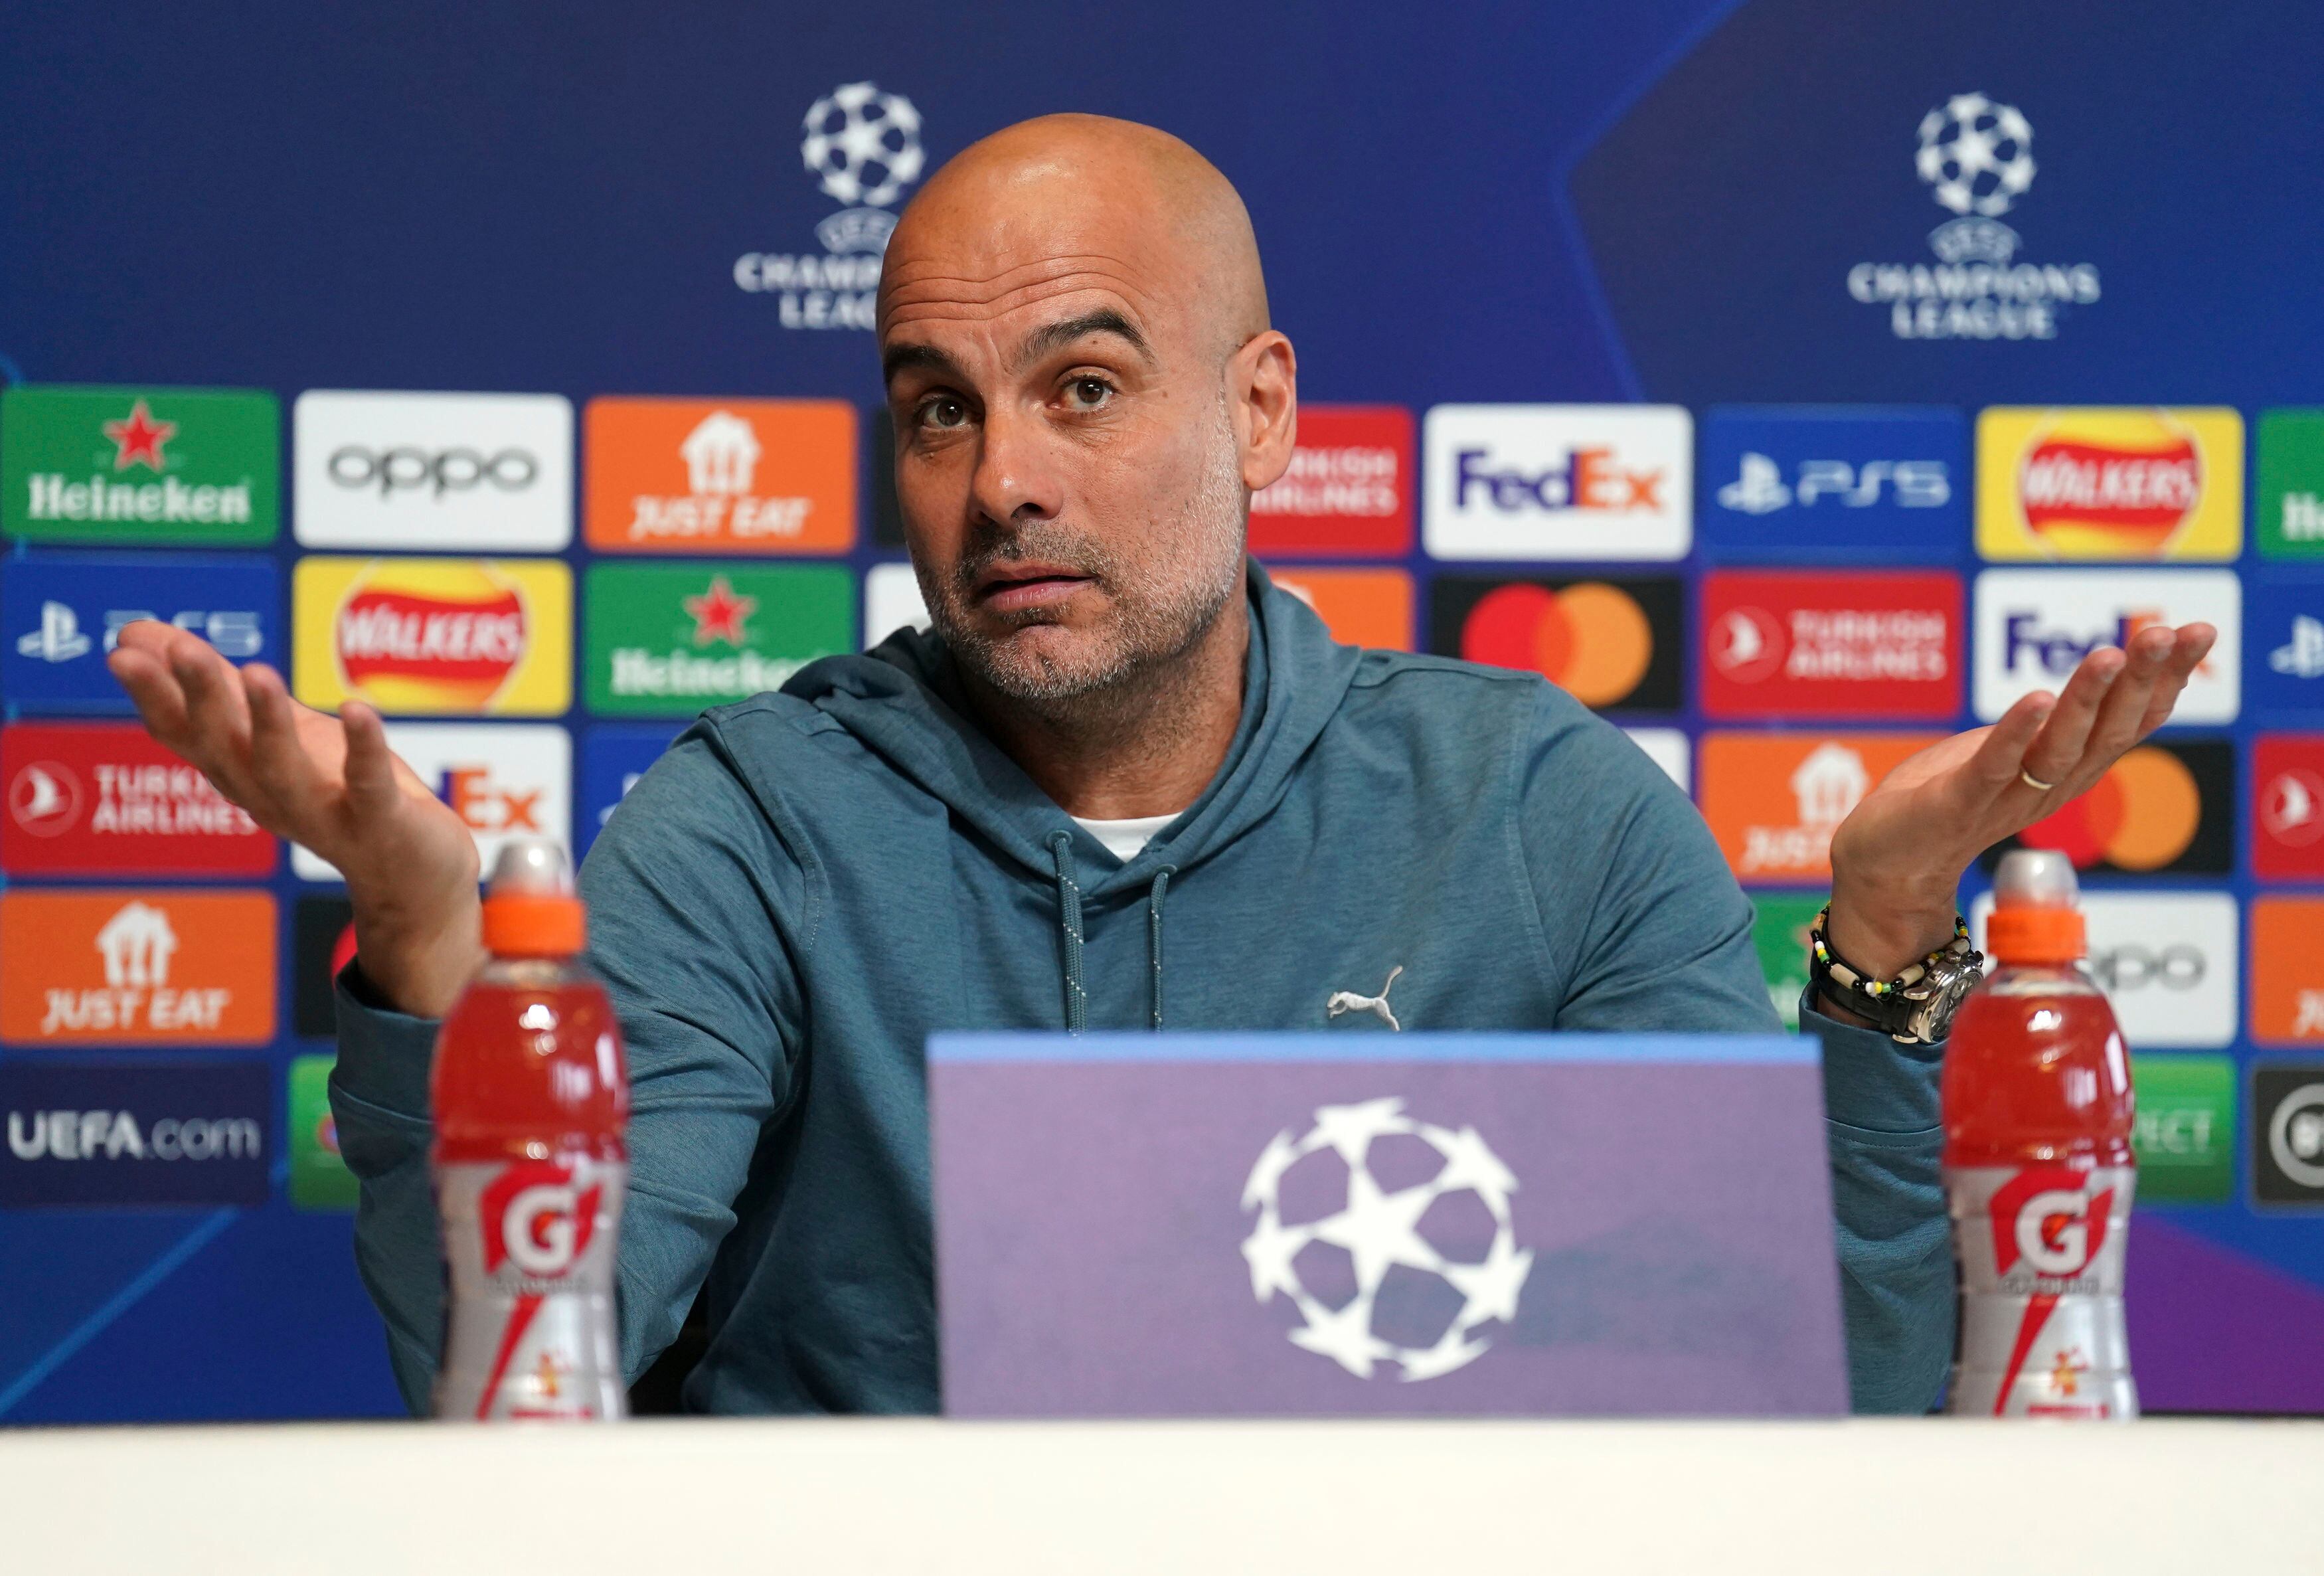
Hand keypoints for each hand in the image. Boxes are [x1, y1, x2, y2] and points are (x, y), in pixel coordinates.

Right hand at [107, 620, 484, 1017]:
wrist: (417, 876)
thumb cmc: (342, 793)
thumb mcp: (277, 733)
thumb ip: (219, 687)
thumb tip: (136, 633)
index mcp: (242, 774)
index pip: (186, 735)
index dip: (155, 696)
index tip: (123, 649)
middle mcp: (272, 798)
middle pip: (226, 748)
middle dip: (203, 698)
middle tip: (180, 649)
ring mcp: (326, 815)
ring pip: (284, 770)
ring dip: (268, 723)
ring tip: (257, 672)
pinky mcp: (381, 822)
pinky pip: (368, 786)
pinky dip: (362, 748)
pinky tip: (358, 708)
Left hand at [1822, 620, 2217, 992]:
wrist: (1883, 866)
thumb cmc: (1945, 797)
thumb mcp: (2011, 750)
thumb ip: (2053, 722)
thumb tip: (2104, 675)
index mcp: (2065, 769)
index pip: (2128, 722)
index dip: (2166, 680)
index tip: (2199, 632)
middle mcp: (2048, 786)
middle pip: (2109, 732)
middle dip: (2142, 681)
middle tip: (2170, 633)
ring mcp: (2004, 798)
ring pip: (2059, 748)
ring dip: (2086, 701)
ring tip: (2111, 654)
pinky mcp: (1955, 805)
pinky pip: (1993, 768)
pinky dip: (2014, 733)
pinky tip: (2035, 698)